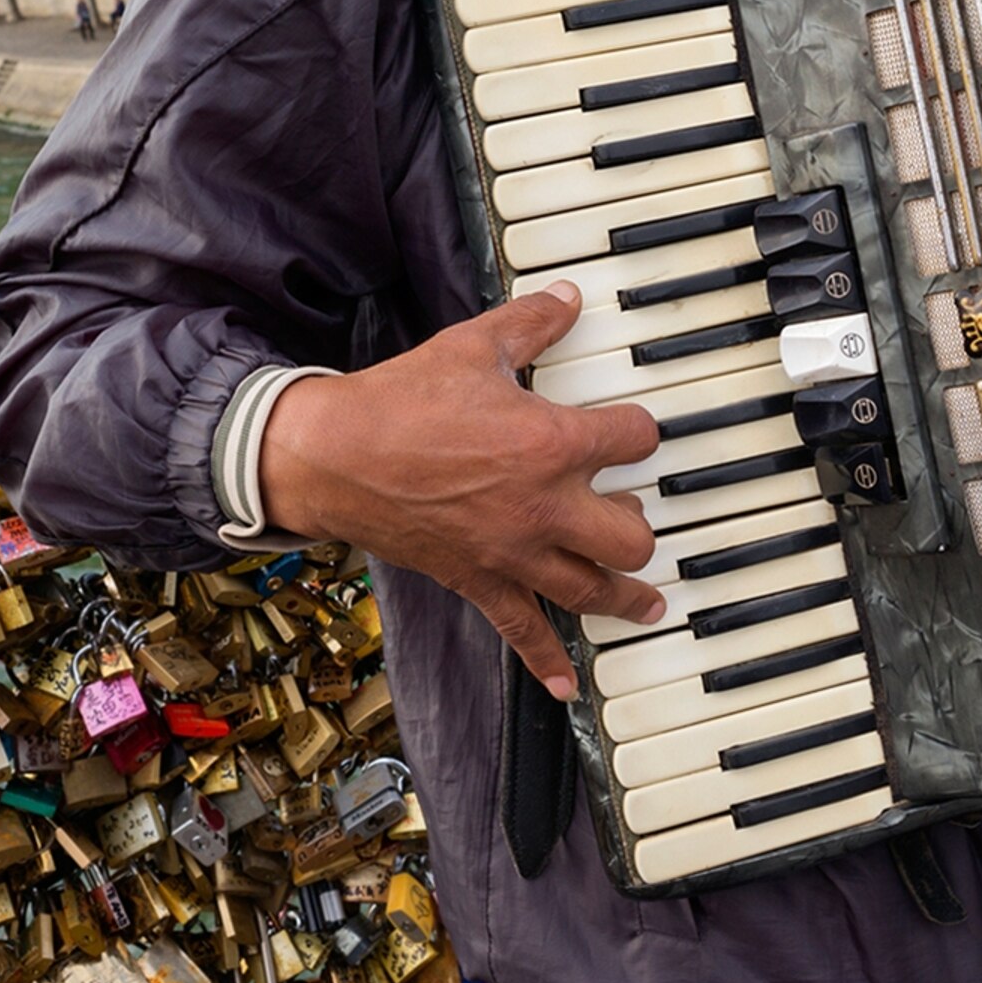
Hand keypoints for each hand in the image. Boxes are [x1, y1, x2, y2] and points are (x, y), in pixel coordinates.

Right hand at [259, 283, 662, 698]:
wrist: (333, 456)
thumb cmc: (400, 401)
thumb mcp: (472, 347)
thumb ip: (530, 323)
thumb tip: (568, 297)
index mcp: (552, 444)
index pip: (636, 440)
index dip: (640, 430)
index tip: (634, 430)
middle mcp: (545, 507)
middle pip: (632, 534)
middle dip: (641, 524)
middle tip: (634, 514)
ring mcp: (514, 553)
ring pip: (594, 590)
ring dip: (627, 597)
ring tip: (648, 603)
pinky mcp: (479, 580)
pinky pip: (523, 631)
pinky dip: (548, 662)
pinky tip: (569, 686)